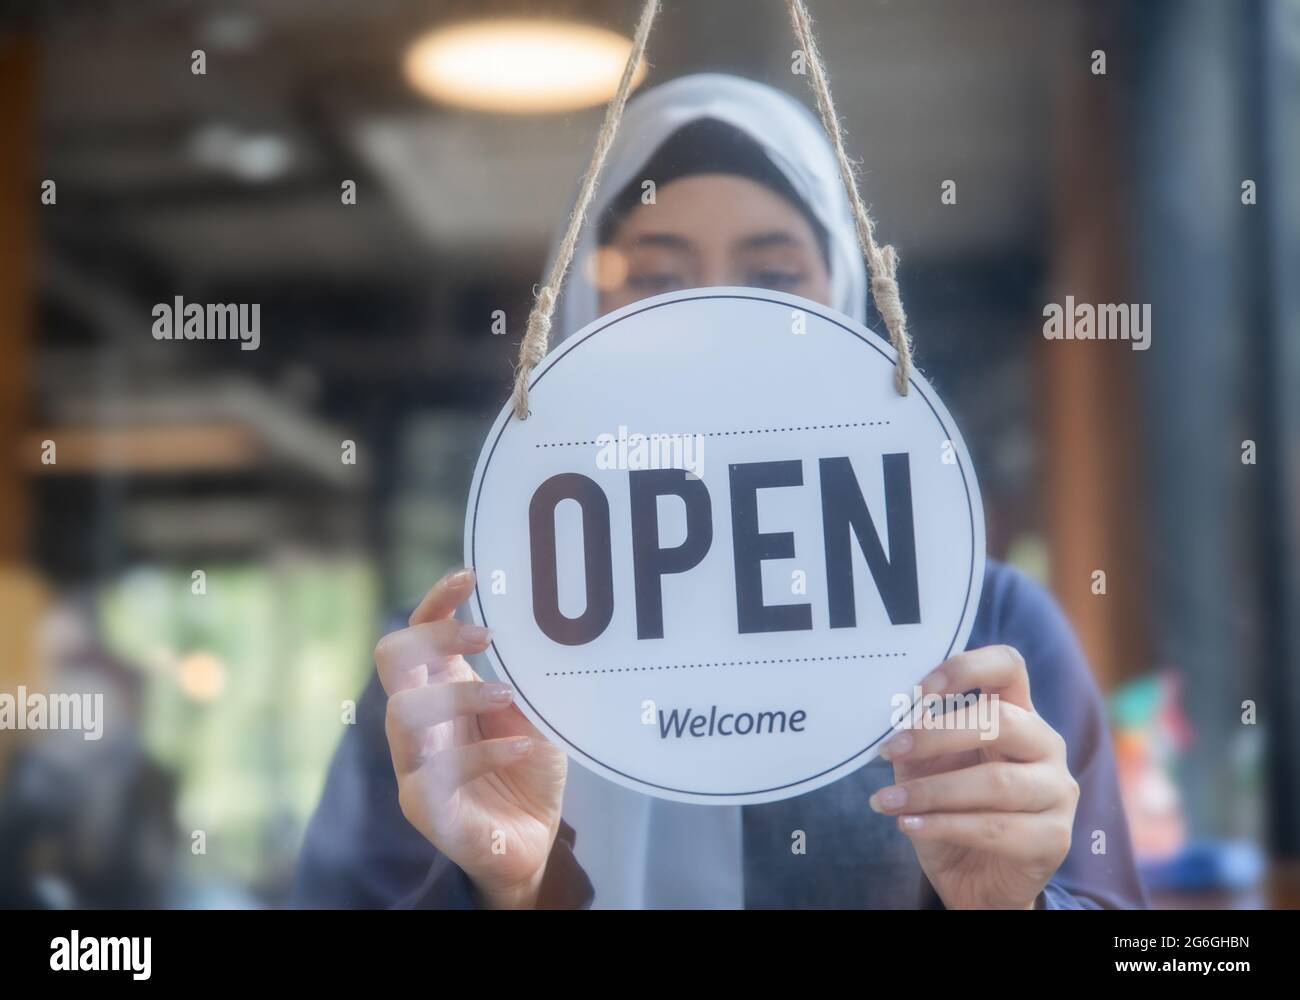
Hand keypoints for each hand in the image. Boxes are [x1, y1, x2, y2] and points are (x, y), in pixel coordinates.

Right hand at [375, 568, 567, 908]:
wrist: (532, 842)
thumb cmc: (527, 769)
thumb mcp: (536, 712)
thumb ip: (525, 676)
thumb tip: (537, 628)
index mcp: (439, 689)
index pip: (416, 632)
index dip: (435, 601)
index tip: (470, 577)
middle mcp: (417, 721)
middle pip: (392, 660)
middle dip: (435, 637)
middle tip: (487, 637)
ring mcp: (413, 764)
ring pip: (403, 713)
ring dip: (459, 695)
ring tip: (506, 695)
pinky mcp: (423, 806)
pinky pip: (439, 772)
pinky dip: (486, 751)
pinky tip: (523, 746)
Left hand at [871, 645, 1079, 908]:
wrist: (976, 881)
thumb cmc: (951, 809)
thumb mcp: (927, 766)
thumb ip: (917, 737)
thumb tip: (894, 713)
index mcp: (1017, 714)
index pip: (1007, 666)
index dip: (966, 667)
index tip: (919, 691)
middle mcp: (1045, 745)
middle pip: (1002, 721)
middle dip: (938, 734)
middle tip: (889, 751)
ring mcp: (1057, 791)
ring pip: (996, 782)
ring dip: (931, 791)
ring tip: (887, 800)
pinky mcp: (1054, 838)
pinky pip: (995, 828)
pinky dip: (943, 826)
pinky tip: (909, 825)